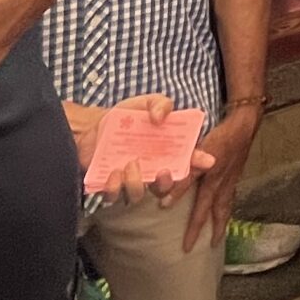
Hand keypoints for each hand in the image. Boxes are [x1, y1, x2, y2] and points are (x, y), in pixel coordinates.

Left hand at [73, 94, 217, 206]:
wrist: (93, 126)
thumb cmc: (125, 116)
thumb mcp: (146, 103)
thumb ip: (159, 104)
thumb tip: (160, 117)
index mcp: (165, 151)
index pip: (187, 159)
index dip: (199, 162)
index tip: (206, 161)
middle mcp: (150, 169)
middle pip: (164, 187)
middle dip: (166, 184)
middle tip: (162, 171)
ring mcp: (129, 180)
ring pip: (138, 195)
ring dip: (136, 183)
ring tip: (129, 164)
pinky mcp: (108, 186)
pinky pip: (113, 196)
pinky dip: (114, 188)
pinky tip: (113, 173)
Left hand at [183, 105, 259, 250]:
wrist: (245, 125)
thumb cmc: (221, 135)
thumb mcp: (199, 148)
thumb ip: (186, 169)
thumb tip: (169, 193)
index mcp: (211, 179)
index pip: (197, 205)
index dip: (188, 218)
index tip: (178, 236)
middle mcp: (221, 184)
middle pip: (213, 212)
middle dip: (204, 231)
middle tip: (196, 249)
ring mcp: (230, 181)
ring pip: (224, 208)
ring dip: (220, 224)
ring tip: (216, 238)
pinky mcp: (235, 176)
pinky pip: (230, 199)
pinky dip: (226, 210)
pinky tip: (223, 212)